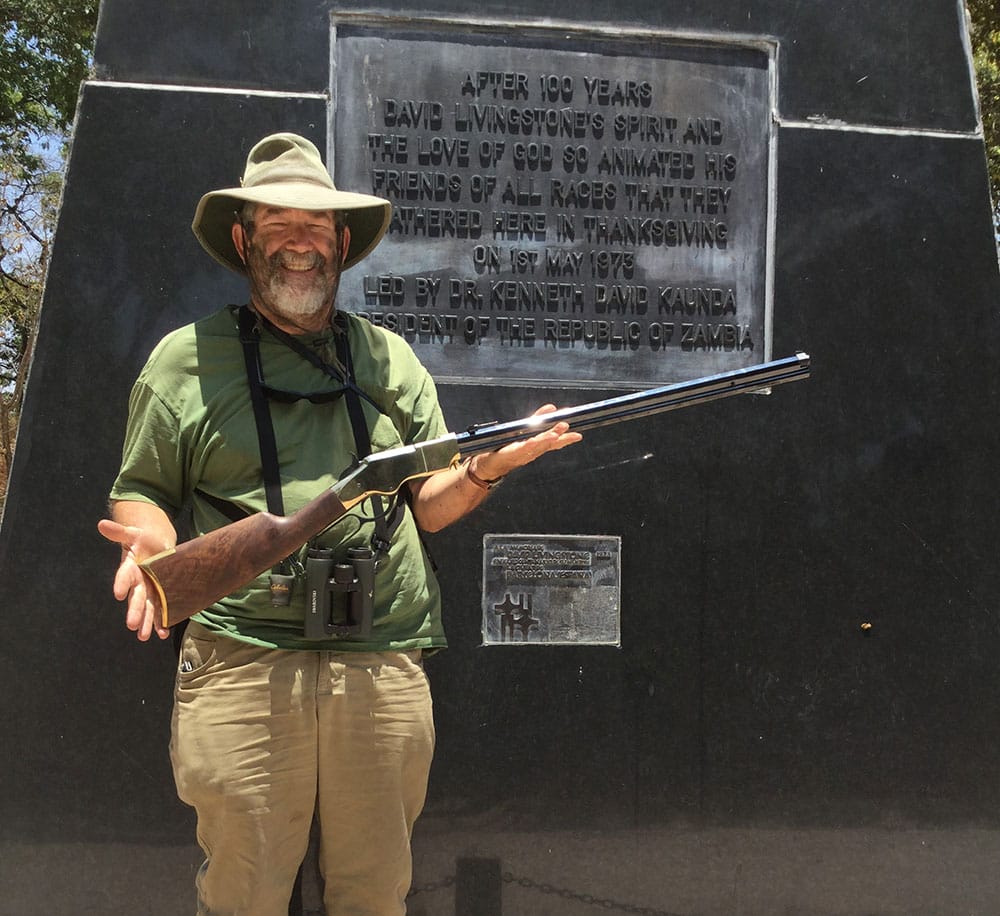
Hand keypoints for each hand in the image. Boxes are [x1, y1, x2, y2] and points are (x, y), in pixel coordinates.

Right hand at [97, 519, 170, 641]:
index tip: (118, 594)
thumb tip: (101, 524)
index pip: (124, 576)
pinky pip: (160, 609)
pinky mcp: (159, 593)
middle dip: (134, 611)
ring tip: (144, 637)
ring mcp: (148, 589)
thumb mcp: (133, 533)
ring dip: (146, 622)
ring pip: (147, 608)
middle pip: (136, 597)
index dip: (121, 584)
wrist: (155, 545)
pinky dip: (161, 622)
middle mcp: (137, 582)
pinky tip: (162, 633)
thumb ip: (119, 532)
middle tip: (132, 625)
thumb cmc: (143, 539)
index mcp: (130, 566)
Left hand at [471, 404, 582, 480]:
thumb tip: (552, 407)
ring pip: (536, 447)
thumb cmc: (509, 447)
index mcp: (538, 446)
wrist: (491, 464)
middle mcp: (532, 452)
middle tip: (565, 426)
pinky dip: (527, 445)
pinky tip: (532, 441)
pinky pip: (520, 448)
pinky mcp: (510, 453)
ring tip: (553, 434)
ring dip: (545, 440)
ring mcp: (522, 454)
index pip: (555, 442)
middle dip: (557, 435)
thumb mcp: (526, 430)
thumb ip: (538, 419)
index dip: (566, 439)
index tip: (578, 435)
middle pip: (547, 444)